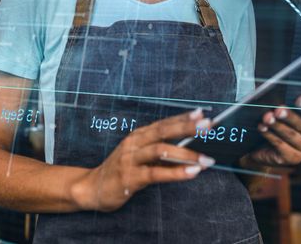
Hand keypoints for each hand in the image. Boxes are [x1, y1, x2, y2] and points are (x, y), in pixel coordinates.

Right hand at [70, 109, 215, 211]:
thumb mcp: (140, 156)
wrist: (92, 188)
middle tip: (208, 127)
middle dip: (187, 128)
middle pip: (164, 131)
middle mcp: (134, 143)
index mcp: (138, 135)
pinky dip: (176, 173)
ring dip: (186, 154)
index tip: (202, 113)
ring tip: (206, 159)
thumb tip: (189, 149)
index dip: (183, 118)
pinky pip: (156, 173)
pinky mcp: (130, 177)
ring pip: (161, 151)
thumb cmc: (121, 170)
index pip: (164, 123)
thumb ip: (160, 151)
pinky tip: (191, 173)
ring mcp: (130, 159)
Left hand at [245, 95, 300, 166]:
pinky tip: (262, 128)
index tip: (299, 99)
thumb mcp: (288, 112)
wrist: (267, 146)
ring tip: (267, 118)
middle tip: (278, 110)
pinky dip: (270, 135)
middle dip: (290, 117)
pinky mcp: (293, 159)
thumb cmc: (281, 123)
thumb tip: (281, 97)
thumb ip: (290, 105)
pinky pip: (281, 145)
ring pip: (292, 136)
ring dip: (278, 126)